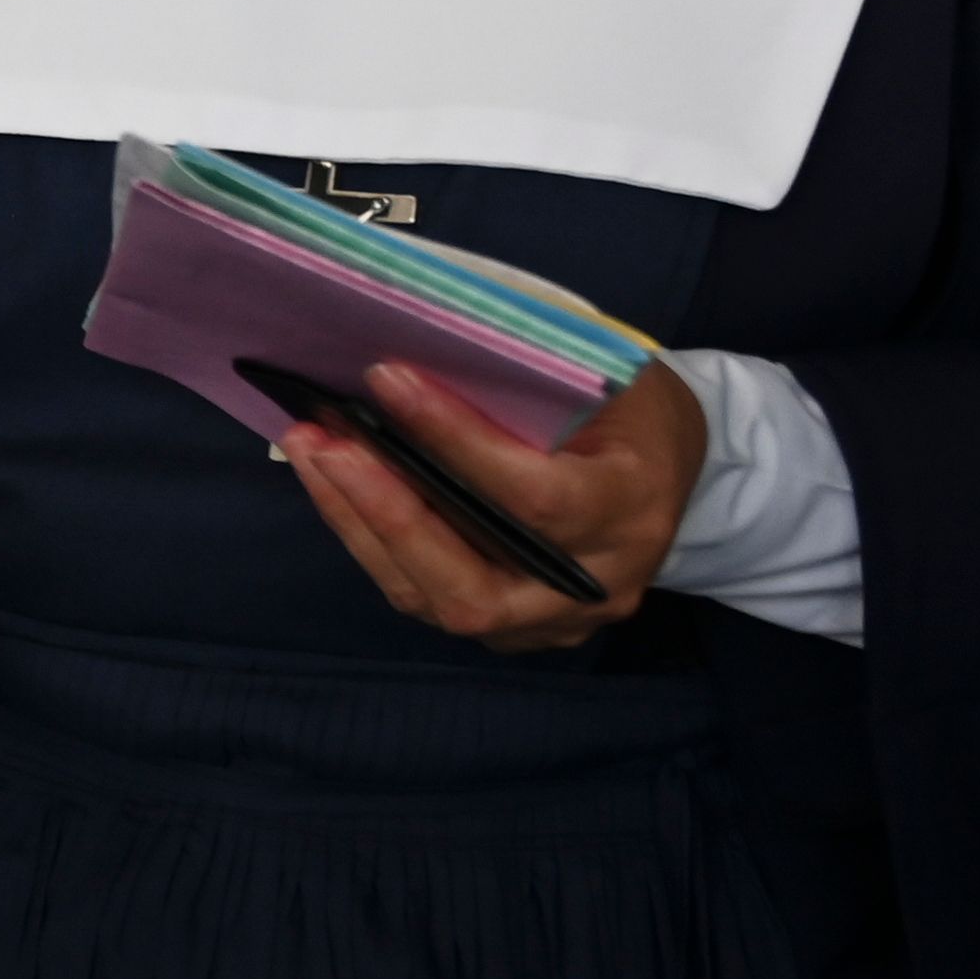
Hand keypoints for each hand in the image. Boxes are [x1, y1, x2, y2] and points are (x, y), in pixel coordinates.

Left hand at [280, 359, 703, 652]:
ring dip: (362, 525)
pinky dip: (375, 540)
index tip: (386, 381)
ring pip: (440, 600)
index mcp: (632, 508)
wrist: (668, 473)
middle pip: (474, 586)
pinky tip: (336, 485)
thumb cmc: (630, 408)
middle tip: (325, 443)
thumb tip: (416, 348)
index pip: (534, 496)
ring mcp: (554, 621)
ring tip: (311, 452)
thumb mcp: (603, 374)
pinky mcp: (517, 630)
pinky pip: (430, 596)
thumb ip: (527, 377)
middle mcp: (596, 584)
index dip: (455, 442)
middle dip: (389, 514)